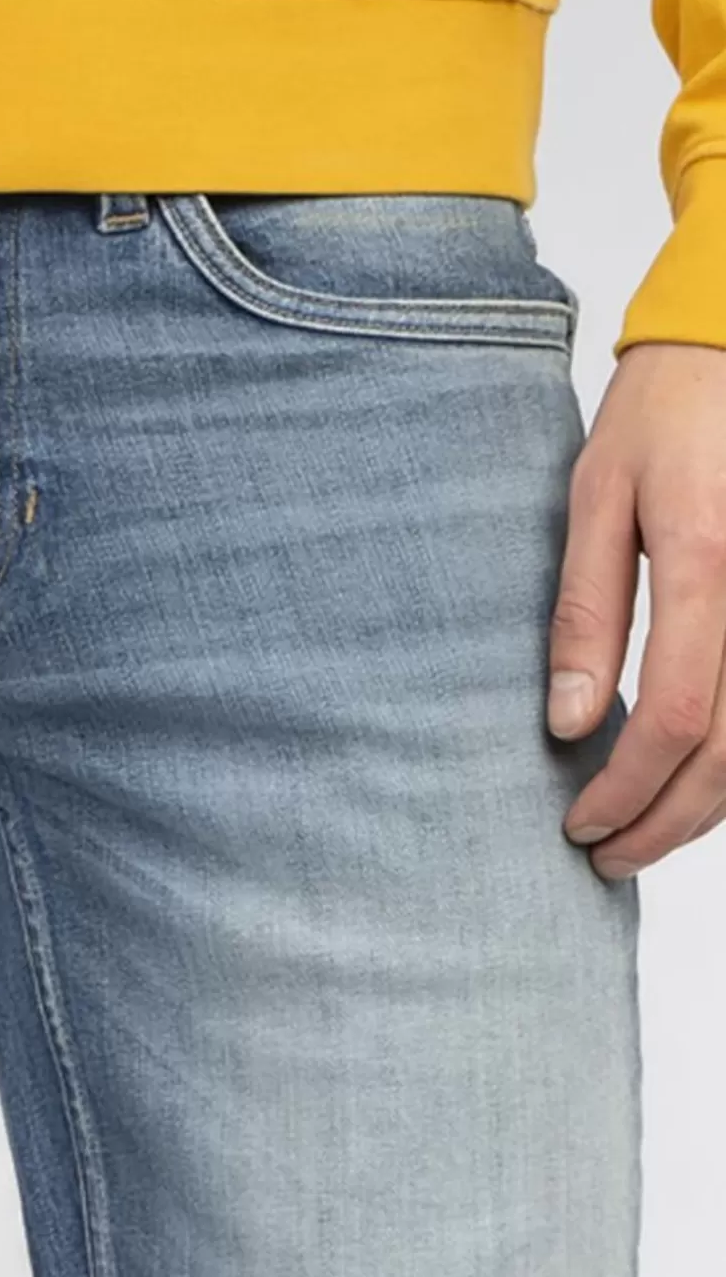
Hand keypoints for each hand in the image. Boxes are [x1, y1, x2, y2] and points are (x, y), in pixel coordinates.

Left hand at [549, 342, 725, 877]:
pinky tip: (696, 786)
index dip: (627, 788)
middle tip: (604, 858)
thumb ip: (584, 611)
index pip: (675, 716)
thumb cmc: (662, 417)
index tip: (577, 823)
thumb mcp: (595, 499)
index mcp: (706, 563)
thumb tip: (567, 721)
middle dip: (667, 821)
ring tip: (643, 839)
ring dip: (708, 808)